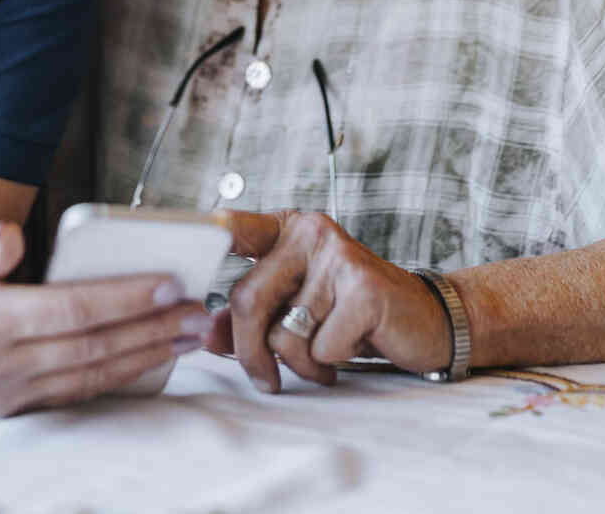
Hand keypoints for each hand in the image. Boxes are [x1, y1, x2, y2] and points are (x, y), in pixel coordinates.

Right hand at [0, 218, 210, 416]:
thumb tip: (14, 241)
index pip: (71, 310)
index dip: (124, 299)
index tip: (170, 285)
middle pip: (90, 348)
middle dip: (151, 331)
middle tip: (198, 313)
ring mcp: (1, 392)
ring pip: (89, 376)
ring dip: (144, 356)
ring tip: (186, 336)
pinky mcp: (6, 406)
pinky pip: (73, 392)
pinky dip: (116, 376)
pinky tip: (147, 357)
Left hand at [210, 210, 450, 391]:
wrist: (424, 321)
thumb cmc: (352, 316)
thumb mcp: (296, 311)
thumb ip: (248, 318)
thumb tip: (204, 333)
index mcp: (288, 230)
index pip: (235, 227)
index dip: (204, 237)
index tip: (179, 241)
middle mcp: (310, 232)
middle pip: (247, 300)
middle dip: (249, 352)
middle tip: (264, 378)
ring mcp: (339, 256)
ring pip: (283, 332)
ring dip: (300, 362)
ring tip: (325, 355)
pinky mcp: (364, 288)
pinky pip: (320, 346)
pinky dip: (330, 363)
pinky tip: (352, 347)